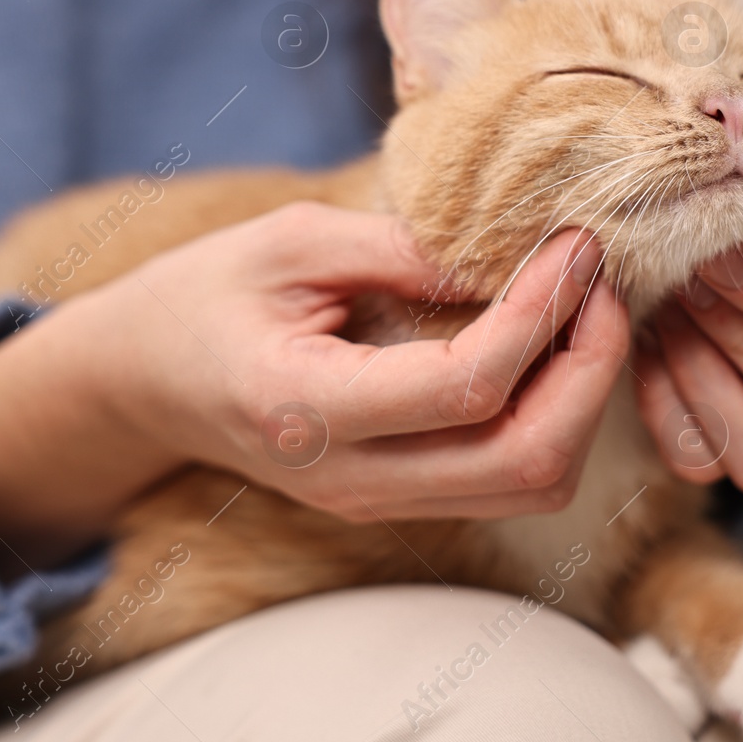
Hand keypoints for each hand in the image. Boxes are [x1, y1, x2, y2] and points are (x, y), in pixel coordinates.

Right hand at [0, 203, 628, 566]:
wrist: (144, 380)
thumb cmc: (205, 295)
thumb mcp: (290, 240)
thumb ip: (403, 249)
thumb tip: (518, 253)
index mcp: (307, 408)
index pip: (468, 386)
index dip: (542, 312)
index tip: (573, 244)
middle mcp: (352, 479)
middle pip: (526, 462)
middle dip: (591, 369)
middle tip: (597, 281)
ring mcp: (378, 501)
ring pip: (531, 485)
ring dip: (582, 399)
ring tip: (581, 308)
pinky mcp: (399, 499)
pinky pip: (509, 479)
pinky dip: (555, 416)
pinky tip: (549, 346)